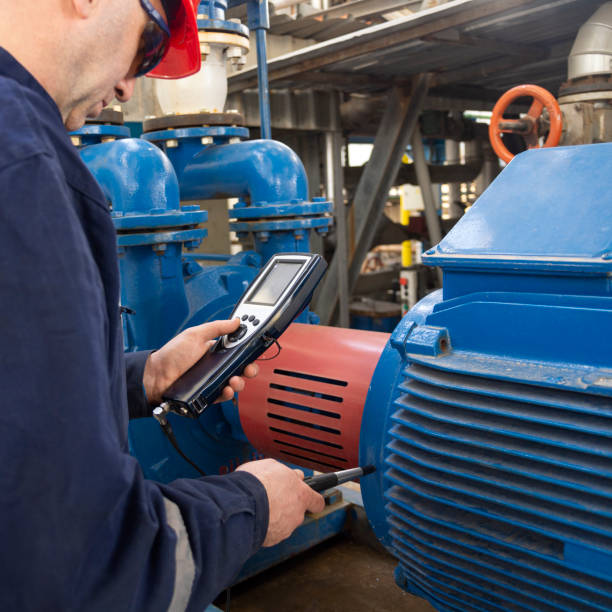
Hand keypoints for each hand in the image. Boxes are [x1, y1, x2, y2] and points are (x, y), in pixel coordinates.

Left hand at [142, 318, 258, 405]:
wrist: (155, 377)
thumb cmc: (171, 355)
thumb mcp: (195, 335)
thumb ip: (217, 327)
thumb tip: (236, 321)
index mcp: (214, 350)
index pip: (237, 350)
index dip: (247, 350)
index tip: (254, 348)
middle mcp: (215, 366)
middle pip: (240, 368)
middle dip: (249, 368)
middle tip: (249, 368)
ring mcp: (212, 380)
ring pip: (234, 383)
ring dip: (239, 382)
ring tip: (234, 380)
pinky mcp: (207, 394)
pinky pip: (222, 395)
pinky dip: (227, 394)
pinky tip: (226, 389)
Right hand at [237, 459, 324, 546]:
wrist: (241, 503)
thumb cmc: (257, 482)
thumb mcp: (273, 466)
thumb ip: (287, 473)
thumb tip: (291, 475)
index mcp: (302, 495)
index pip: (317, 501)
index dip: (313, 499)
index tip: (310, 498)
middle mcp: (297, 514)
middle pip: (298, 511)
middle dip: (288, 505)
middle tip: (274, 497)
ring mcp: (285, 528)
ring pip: (284, 522)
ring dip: (275, 516)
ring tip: (260, 506)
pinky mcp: (272, 539)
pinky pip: (271, 531)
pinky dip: (265, 525)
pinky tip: (255, 516)